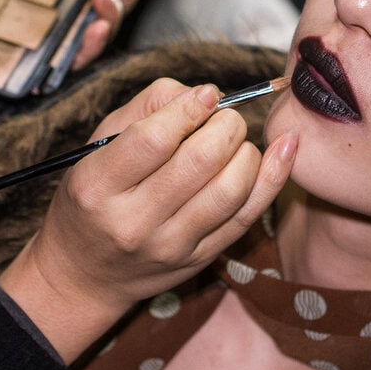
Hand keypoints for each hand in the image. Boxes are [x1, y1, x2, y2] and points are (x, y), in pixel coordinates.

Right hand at [0, 78, 297, 361]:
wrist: (86, 274)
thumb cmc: (93, 198)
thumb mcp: (98, 146)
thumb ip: (146, 109)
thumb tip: (204, 95)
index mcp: (97, 186)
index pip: (153, 140)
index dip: (188, 109)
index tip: (206, 95)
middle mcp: (133, 221)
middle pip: (199, 162)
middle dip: (225, 126)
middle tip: (224, 117)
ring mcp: (170, 246)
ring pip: (230, 190)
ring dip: (246, 151)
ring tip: (235, 140)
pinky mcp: (199, 260)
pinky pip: (247, 216)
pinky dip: (273, 177)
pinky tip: (284, 149)